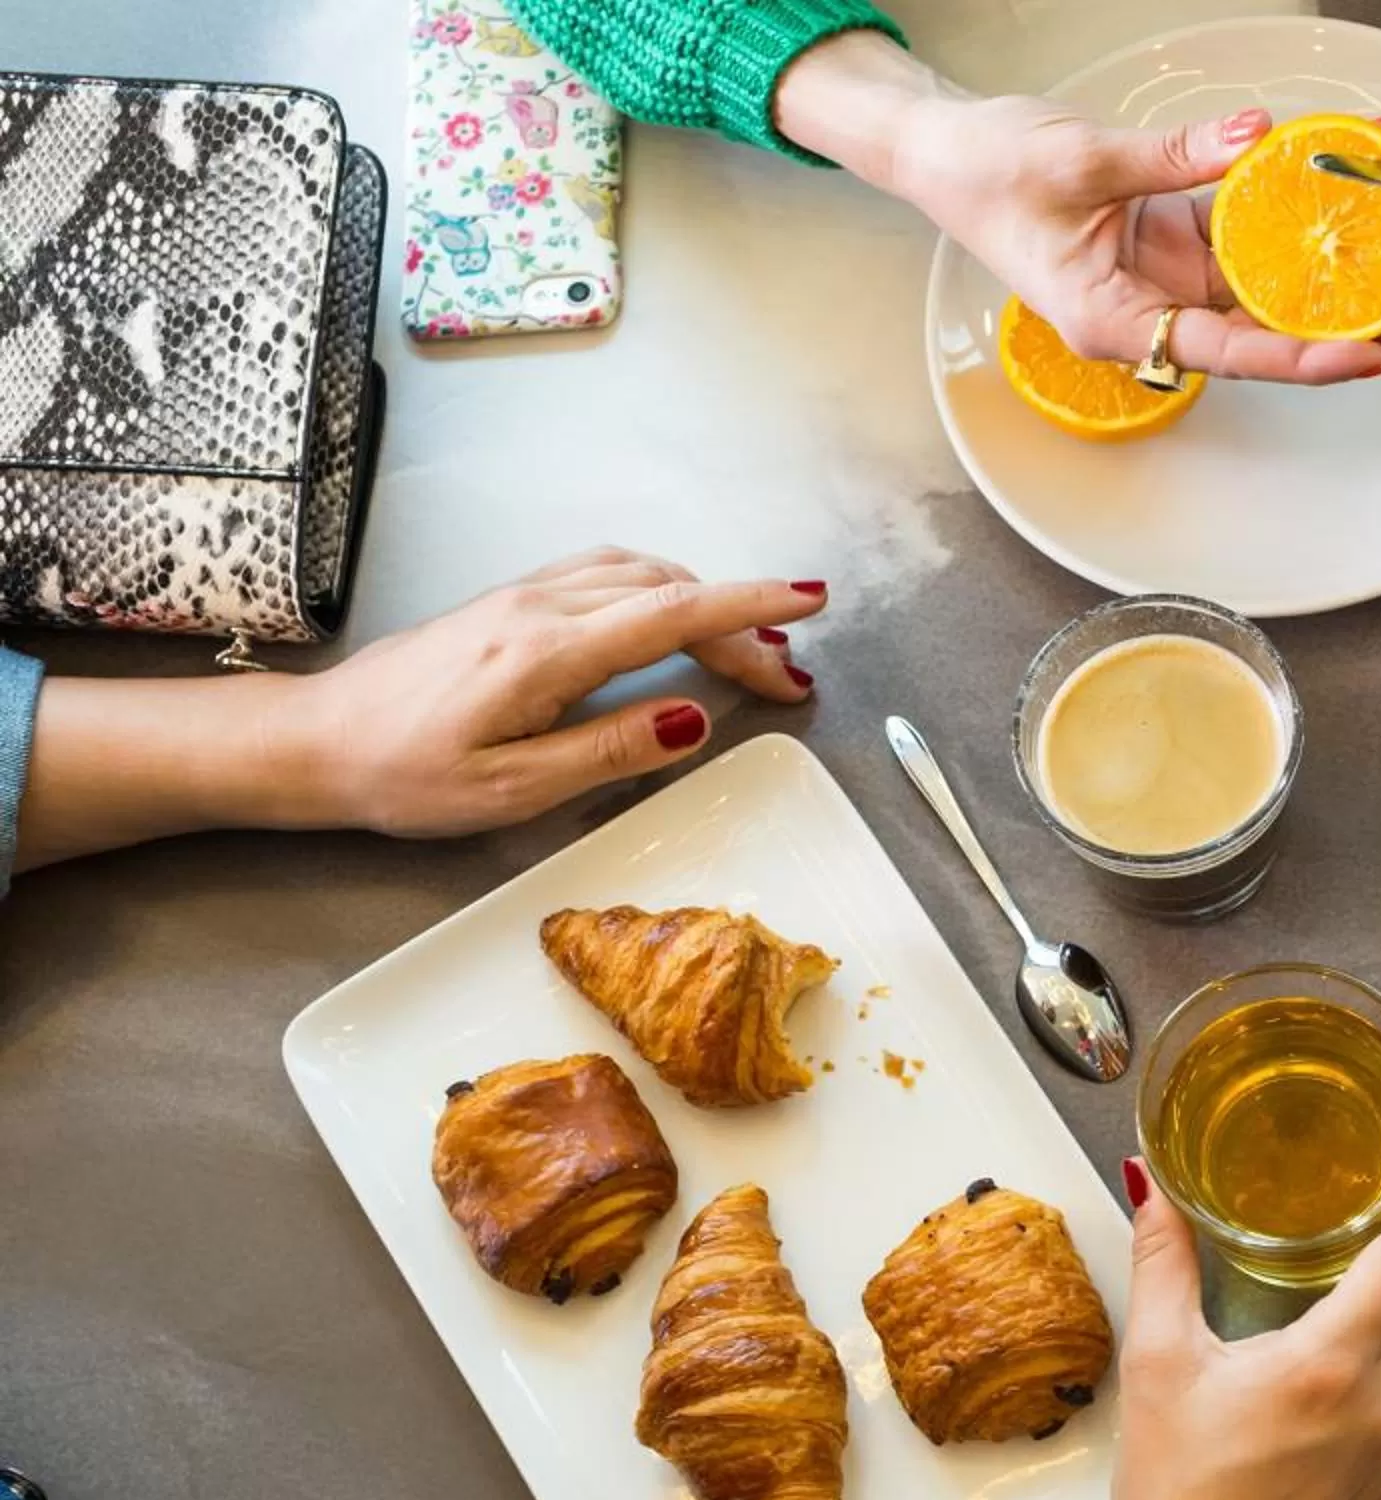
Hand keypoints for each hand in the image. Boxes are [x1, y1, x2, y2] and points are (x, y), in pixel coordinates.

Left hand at [281, 548, 820, 836]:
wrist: (313, 743)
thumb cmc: (403, 776)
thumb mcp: (513, 788)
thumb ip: (610, 749)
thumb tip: (692, 715)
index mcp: (547, 652)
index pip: (673, 615)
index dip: (750, 607)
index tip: (810, 601)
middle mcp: (539, 608)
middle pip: (667, 592)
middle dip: (741, 624)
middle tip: (789, 675)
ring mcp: (520, 599)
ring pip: (636, 574)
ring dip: (701, 601)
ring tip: (745, 647)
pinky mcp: (507, 605)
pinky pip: (603, 576)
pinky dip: (657, 590)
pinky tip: (669, 619)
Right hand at [785, 33, 1380, 383]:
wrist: (942, 148)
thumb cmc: (985, 171)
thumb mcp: (1080, 160)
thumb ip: (1172, 155)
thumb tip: (1255, 138)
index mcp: (1117, 322)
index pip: (1231, 353)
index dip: (1306, 358)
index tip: (1373, 355)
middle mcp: (1150, 313)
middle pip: (1263, 340)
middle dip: (1344, 338)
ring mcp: (1164, 279)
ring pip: (1263, 297)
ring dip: (1330, 293)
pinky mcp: (1173, 240)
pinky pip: (1245, 243)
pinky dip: (1292, 235)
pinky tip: (1348, 228)